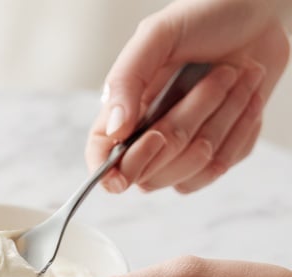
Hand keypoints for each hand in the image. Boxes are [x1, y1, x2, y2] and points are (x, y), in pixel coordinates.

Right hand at [89, 0, 288, 193]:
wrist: (262, 12)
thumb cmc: (208, 13)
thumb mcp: (158, 34)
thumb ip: (126, 79)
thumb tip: (114, 130)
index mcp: (123, 108)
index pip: (102, 157)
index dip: (112, 171)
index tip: (139, 157)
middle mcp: (146, 135)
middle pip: (151, 170)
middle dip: (188, 123)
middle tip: (217, 78)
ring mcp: (180, 149)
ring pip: (186, 172)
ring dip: (221, 123)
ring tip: (236, 78)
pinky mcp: (213, 155)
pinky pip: (216, 171)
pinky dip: (239, 133)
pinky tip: (248, 99)